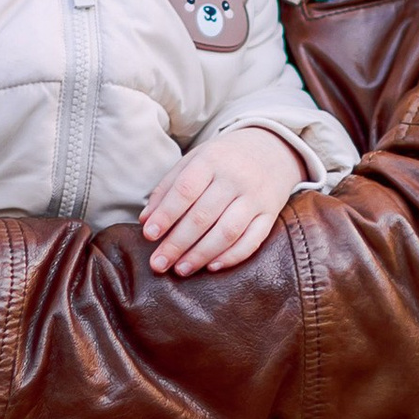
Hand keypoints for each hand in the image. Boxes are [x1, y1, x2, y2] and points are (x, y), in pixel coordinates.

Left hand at [139, 124, 304, 276]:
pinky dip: (232, 256)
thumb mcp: (195, 160)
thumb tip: (146, 219)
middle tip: (158, 263)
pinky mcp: (270, 213)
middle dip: (177, 243)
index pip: (186, 189)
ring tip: (180, 269)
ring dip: (201, 254)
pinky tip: (212, 266)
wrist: (272, 148)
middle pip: (204, 215)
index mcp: (212, 159)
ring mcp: (256, 196)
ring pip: (228, 231)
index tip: (149, 235)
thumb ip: (169, 187)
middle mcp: (236, 178)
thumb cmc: (223, 159)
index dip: (166, 214)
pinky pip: (253, 240)